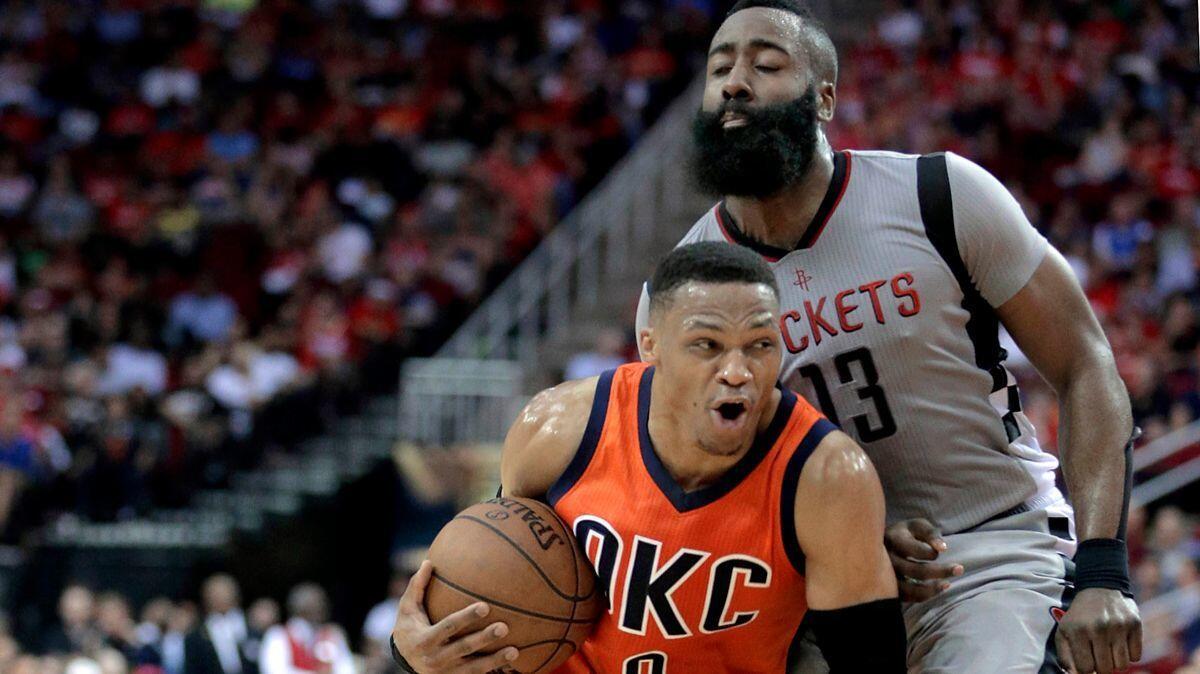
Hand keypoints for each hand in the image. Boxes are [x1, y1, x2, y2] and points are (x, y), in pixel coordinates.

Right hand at [392, 560, 519, 673]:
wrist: (404, 660)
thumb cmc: (409, 627)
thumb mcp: (407, 608)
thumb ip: (417, 586)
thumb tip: (428, 561)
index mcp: (425, 640)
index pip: (448, 627)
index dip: (467, 618)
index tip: (485, 606)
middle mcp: (435, 659)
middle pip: (464, 648)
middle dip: (484, 638)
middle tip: (504, 627)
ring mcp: (446, 672)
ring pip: (474, 668)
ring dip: (495, 660)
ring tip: (514, 650)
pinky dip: (493, 669)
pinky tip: (510, 661)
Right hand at [883, 518, 963, 601]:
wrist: (878, 542)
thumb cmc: (906, 533)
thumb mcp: (917, 526)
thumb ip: (931, 533)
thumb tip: (943, 549)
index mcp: (893, 538)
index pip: (915, 550)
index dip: (932, 553)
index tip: (942, 550)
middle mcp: (885, 558)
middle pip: (915, 571)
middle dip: (941, 572)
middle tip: (960, 569)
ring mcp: (884, 575)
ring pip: (909, 589)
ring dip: (933, 589)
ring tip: (947, 584)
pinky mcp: (887, 587)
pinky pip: (906, 597)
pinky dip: (924, 595)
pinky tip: (936, 589)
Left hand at [1055, 588, 1140, 673]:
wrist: (1100, 587)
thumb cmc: (1080, 615)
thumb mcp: (1064, 630)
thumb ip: (1065, 655)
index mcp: (1078, 631)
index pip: (1085, 668)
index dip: (1086, 670)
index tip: (1087, 663)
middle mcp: (1099, 628)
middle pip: (1105, 669)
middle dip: (1101, 667)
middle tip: (1099, 657)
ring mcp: (1119, 626)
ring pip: (1122, 665)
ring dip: (1115, 663)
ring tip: (1109, 650)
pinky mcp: (1135, 624)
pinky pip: (1136, 656)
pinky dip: (1129, 654)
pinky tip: (1120, 643)